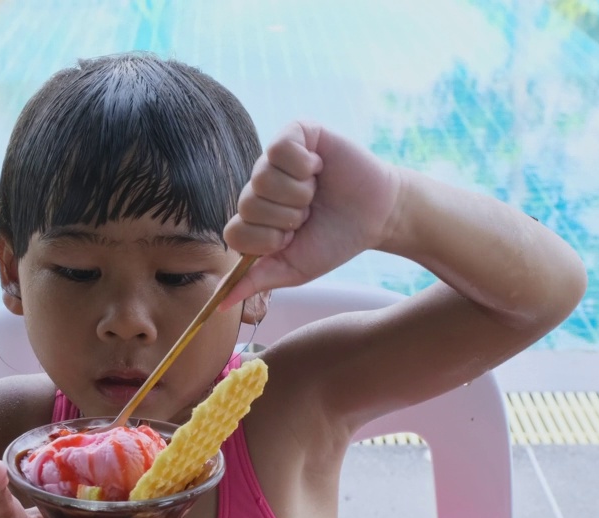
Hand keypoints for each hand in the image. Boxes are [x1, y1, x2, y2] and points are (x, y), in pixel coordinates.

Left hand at [221, 121, 402, 309]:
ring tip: (315, 193)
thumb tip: (220, 305)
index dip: (267, 241)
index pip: (234, 232)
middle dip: (286, 218)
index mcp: (254, 217)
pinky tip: (318, 168)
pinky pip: (279, 148)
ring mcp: (274, 158)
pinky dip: (303, 165)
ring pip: (262, 177)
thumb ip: (256, 282)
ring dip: (298, 194)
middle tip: (308, 214)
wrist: (378, 217)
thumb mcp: (294, 268)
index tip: (292, 239)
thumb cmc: (335, 241)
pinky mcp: (295, 132)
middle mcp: (259, 186)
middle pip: (248, 204)